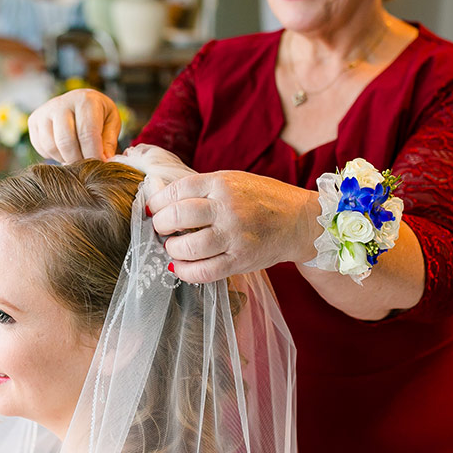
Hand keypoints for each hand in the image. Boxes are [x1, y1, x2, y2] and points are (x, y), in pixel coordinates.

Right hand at [28, 89, 120, 162]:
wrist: (78, 101)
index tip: (99, 166)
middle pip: (65, 141)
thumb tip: (104, 161)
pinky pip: (41, 147)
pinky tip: (64, 151)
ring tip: (77, 158)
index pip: (87, 133)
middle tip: (86, 169)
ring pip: (51, 146)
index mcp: (85, 101)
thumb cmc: (98, 114)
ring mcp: (44, 111)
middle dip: (77, 161)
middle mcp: (62, 103)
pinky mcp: (33, 121)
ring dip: (65, 159)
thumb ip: (109, 142)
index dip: (93, 154)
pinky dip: (53, 156)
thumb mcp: (111, 123)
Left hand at [146, 170, 319, 282]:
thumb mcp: (232, 181)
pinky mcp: (240, 260)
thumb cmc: (261, 199)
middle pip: (177, 216)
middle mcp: (227, 208)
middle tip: (160, 229)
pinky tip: (180, 266)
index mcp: (222, 184)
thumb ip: (200, 188)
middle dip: (161, 225)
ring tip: (172, 247)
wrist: (299, 221)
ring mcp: (234, 236)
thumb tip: (160, 197)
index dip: (158, 201)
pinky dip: (185, 271)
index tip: (153, 209)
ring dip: (172, 249)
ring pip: (188, 247)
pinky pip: (204, 272)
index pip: (177, 190)